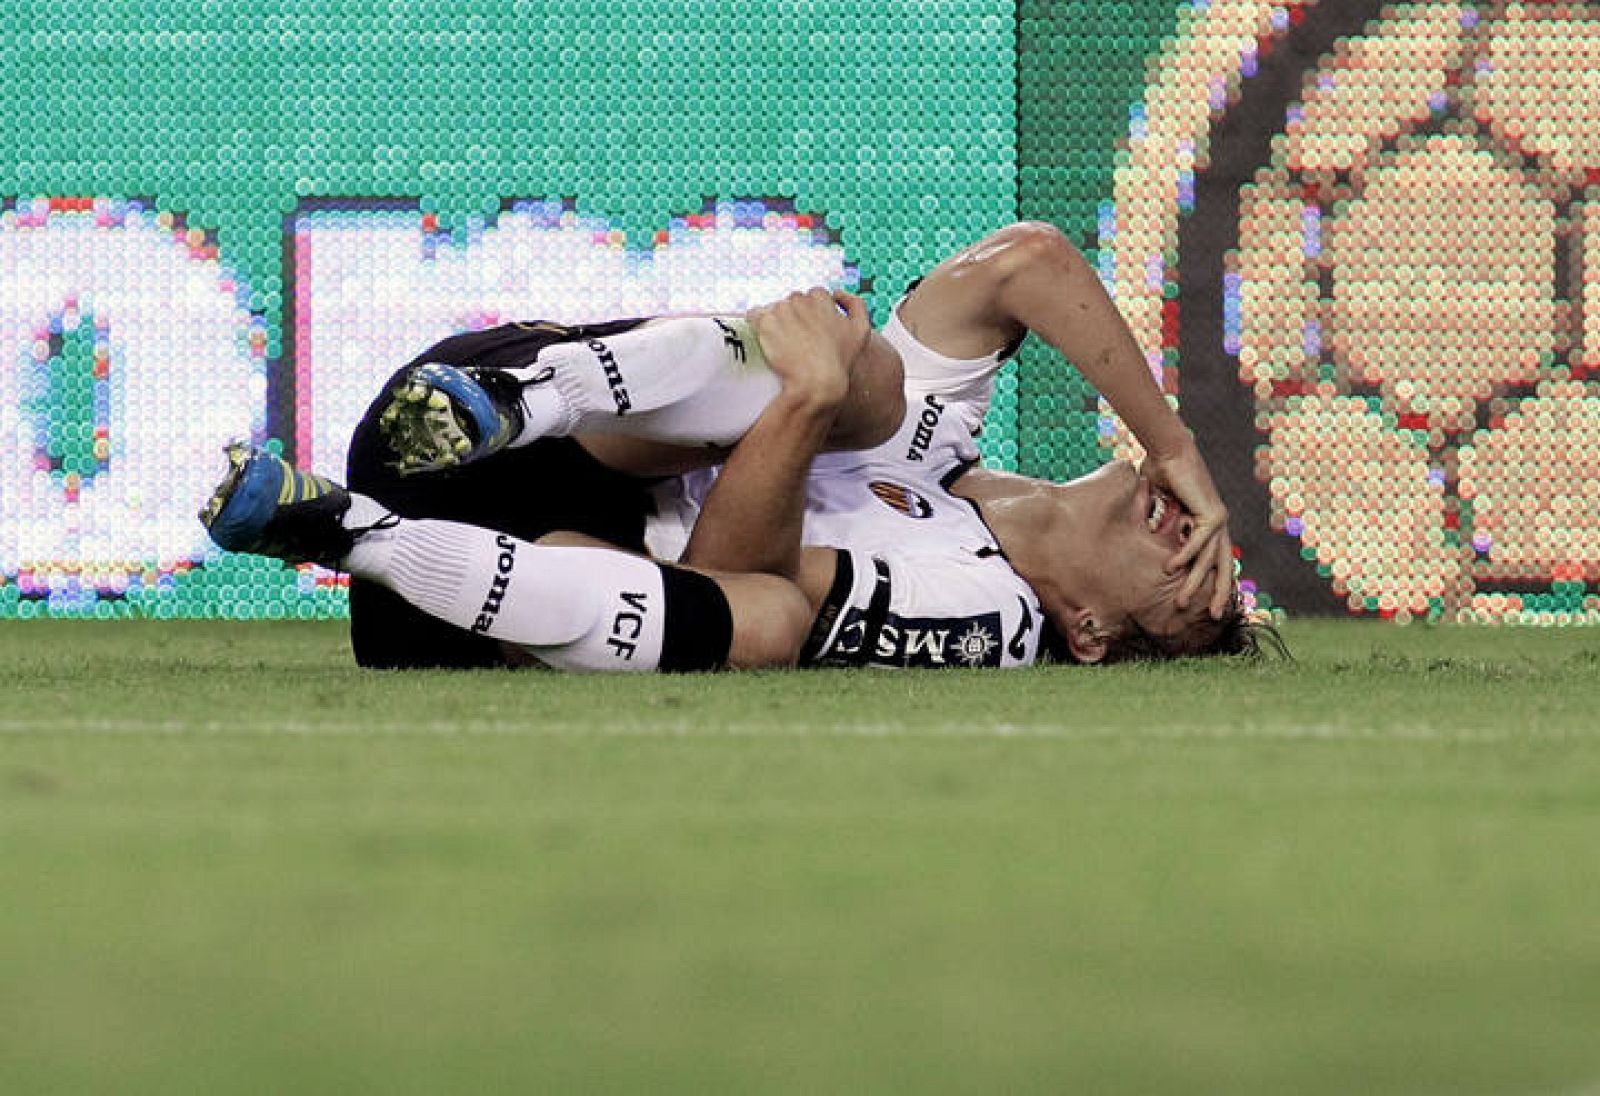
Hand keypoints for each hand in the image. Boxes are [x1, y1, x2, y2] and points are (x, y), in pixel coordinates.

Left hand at [748, 288, 871, 408]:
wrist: (816, 384)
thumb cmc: (839, 361)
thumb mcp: (861, 331)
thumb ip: (856, 304)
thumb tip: (838, 293)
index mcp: (821, 298)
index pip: (813, 297)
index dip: (812, 316)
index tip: (812, 332)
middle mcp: (800, 300)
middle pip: (792, 302)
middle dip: (794, 317)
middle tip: (798, 341)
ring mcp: (781, 310)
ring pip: (774, 309)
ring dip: (776, 322)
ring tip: (783, 345)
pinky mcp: (764, 323)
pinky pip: (754, 316)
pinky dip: (757, 327)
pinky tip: (767, 342)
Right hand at [1145, 438, 1235, 618]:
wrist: (1167, 452)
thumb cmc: (1160, 474)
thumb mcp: (1159, 508)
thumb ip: (1159, 526)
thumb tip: (1147, 542)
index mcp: (1208, 523)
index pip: (1216, 559)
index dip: (1213, 582)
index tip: (1209, 604)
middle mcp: (1218, 523)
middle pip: (1223, 566)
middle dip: (1218, 593)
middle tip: (1211, 616)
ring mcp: (1218, 519)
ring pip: (1208, 560)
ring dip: (1194, 582)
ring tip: (1181, 602)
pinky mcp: (1213, 514)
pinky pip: (1198, 543)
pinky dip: (1184, 557)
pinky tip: (1170, 569)